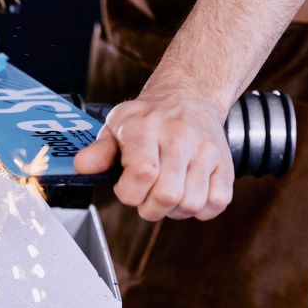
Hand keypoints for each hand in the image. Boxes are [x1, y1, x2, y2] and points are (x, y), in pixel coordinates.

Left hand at [74, 87, 234, 220]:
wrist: (188, 96)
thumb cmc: (146, 118)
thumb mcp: (115, 126)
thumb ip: (99, 151)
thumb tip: (82, 166)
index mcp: (146, 128)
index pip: (143, 173)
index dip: (129, 193)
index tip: (125, 188)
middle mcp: (179, 137)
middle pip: (167, 195)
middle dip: (149, 207)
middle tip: (145, 195)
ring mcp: (206, 150)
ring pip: (192, 203)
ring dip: (173, 210)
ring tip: (165, 194)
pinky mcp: (226, 163)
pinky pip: (217, 203)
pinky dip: (200, 210)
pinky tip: (187, 194)